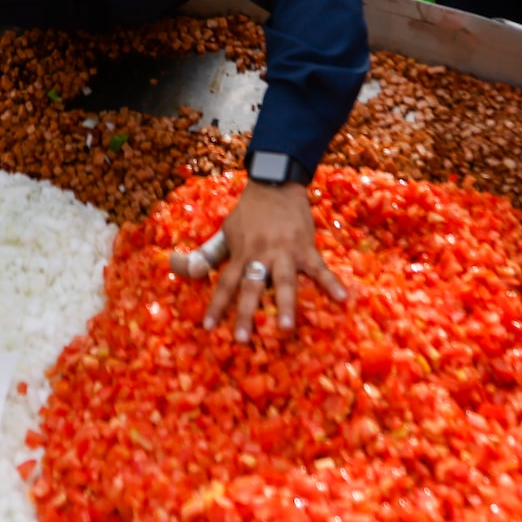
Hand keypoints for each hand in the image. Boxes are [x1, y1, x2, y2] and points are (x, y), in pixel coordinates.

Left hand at [199, 184, 347, 337]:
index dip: (216, 304)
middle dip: (245, 312)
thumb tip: (179, 267)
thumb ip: (208, 253)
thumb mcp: (225, 231)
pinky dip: (331, 283)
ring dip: (285, 304)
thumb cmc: (249, 214)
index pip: (225, 283)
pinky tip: (342, 299)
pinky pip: (320, 268)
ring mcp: (285, 252)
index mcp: (241, 253)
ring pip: (284, 281)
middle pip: (251, 286)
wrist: (276, 183)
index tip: (208, 327)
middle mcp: (260, 255)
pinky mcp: (306, 247)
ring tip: (287, 328)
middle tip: (241, 339)